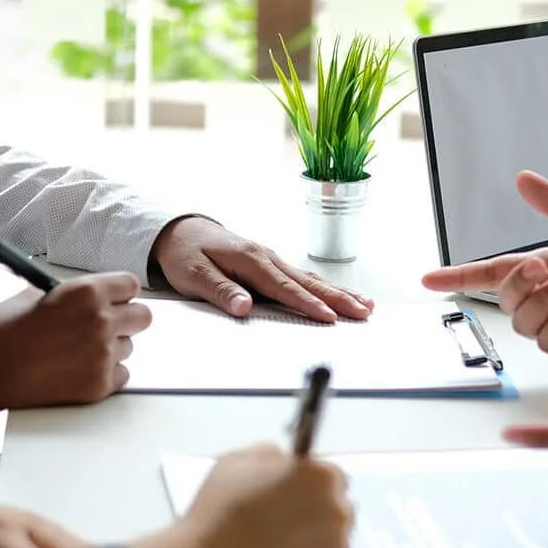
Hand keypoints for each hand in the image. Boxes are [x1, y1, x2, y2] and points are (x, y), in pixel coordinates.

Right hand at [0, 273, 151, 411]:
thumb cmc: (0, 330)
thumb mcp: (36, 295)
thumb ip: (73, 295)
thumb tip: (95, 298)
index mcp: (86, 292)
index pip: (130, 285)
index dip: (120, 293)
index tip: (114, 300)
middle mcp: (100, 321)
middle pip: (142, 317)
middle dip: (127, 320)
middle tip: (106, 326)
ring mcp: (102, 355)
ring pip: (129, 348)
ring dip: (110, 349)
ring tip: (75, 352)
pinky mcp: (99, 384)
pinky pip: (122, 375)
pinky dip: (105, 374)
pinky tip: (76, 370)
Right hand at [127, 445, 352, 547]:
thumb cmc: (217, 518)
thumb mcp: (236, 463)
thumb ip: (269, 454)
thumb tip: (282, 458)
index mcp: (319, 476)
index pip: (333, 476)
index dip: (310, 486)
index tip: (295, 495)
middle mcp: (337, 511)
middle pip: (338, 507)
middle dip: (316, 512)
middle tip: (282, 524)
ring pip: (334, 539)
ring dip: (315, 540)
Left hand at [152, 216, 373, 322]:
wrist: (181, 231)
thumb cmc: (186, 254)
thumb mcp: (193, 274)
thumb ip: (220, 291)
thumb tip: (244, 307)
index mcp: (250, 260)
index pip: (284, 287)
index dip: (308, 304)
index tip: (330, 317)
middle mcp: (267, 257)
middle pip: (308, 282)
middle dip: (338, 298)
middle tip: (363, 312)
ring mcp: (272, 260)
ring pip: (311, 279)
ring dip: (339, 293)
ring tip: (365, 306)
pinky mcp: (272, 265)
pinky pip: (304, 278)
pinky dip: (326, 287)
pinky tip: (342, 295)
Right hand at [421, 171, 547, 357]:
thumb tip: (522, 179)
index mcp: (545, 263)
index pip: (491, 272)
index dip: (459, 275)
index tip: (427, 278)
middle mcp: (547, 294)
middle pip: (506, 298)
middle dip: (518, 284)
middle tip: (547, 270)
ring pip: (522, 322)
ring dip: (538, 303)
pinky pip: (547, 341)